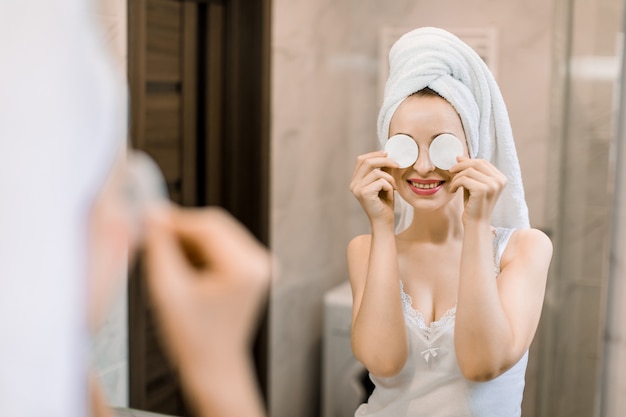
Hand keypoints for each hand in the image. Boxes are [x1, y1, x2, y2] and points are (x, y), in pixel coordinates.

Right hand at [143, 206, 269, 416]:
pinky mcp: (251, 269)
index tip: (149, 217)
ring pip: (216, 233)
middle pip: (214, 225)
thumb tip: (152, 216)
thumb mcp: (168, 291)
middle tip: (151, 234)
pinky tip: (184, 267)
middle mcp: (259, 263)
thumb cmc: (194, 339)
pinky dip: (199, 250)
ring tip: (167, 260)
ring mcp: (258, 265)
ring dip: (189, 239)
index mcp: (245, 268)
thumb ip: (159, 249)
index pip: (207, 225)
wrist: (212, 364)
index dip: (174, 220)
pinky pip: (222, 245)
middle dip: (181, 229)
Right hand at [349, 150, 398, 224]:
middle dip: (384, 160)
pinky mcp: (364, 194)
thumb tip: (386, 154)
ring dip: (390, 178)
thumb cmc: (384, 204)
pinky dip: (389, 186)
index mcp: (355, 180)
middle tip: (397, 164)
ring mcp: (357, 189)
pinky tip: (390, 194)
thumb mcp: (383, 183)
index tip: (387, 153)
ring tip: (393, 187)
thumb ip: (382, 169)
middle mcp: (353, 184)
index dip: (374, 154)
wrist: (384, 222)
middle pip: (367, 162)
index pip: (361, 159)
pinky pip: (381, 181)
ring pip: (377, 172)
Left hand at [448, 156, 506, 223]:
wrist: (475, 224)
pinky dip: (455, 183)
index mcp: (501, 178)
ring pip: (468, 170)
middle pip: (476, 163)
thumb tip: (460, 157)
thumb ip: (470, 171)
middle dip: (461, 166)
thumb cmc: (474, 205)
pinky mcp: (482, 190)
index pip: (483, 162)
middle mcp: (500, 180)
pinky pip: (463, 179)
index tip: (456, 165)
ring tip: (453, 185)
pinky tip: (453, 190)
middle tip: (450, 171)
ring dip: (457, 177)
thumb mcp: (473, 185)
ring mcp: (493, 185)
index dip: (468, 161)